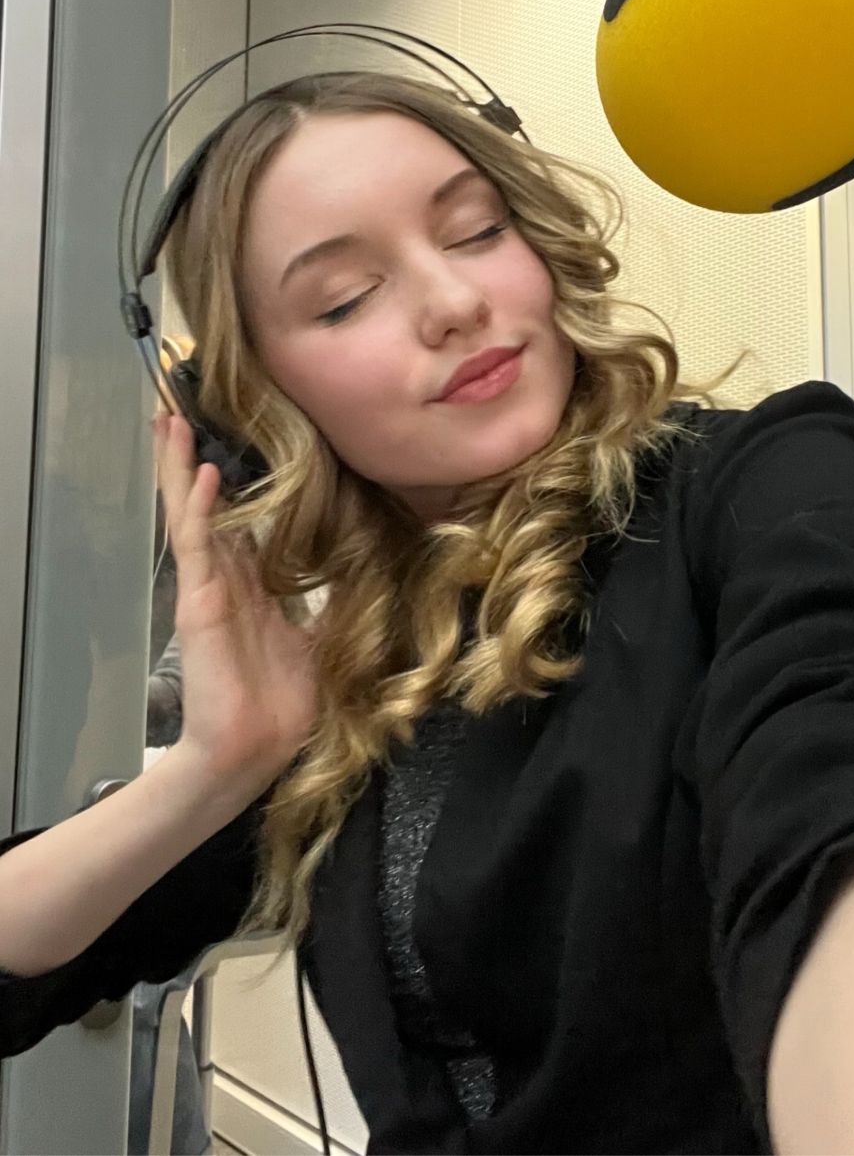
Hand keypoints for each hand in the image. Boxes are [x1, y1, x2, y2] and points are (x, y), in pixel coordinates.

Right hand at [154, 413, 318, 798]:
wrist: (254, 752)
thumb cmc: (285, 707)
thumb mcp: (325, 640)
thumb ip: (337, 603)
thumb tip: (373, 571)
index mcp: (252, 589)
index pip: (238, 523)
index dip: (231, 485)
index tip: (228, 441)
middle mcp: (225, 581)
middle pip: (205, 507)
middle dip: (191, 461)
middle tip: (177, 413)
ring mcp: (209, 589)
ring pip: (192, 515)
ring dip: (180, 468)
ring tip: (169, 422)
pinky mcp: (201, 604)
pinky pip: (198, 548)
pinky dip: (200, 510)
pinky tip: (204, 476)